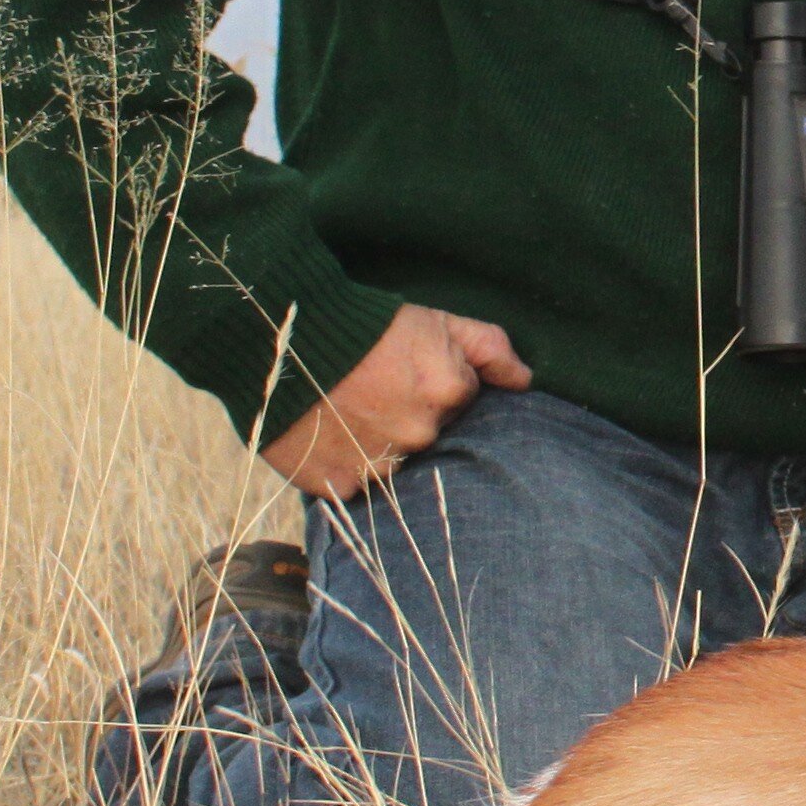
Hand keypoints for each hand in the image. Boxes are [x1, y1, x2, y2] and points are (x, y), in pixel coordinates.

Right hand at [260, 305, 532, 497]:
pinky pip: (352, 484)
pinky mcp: (338, 485)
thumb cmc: (363, 324)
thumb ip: (489, 348)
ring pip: (393, 464)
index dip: (433, 385)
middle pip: (428, 436)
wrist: (279, 335)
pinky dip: (344, 466)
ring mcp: (378, 464)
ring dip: (378, 445)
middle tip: (374, 392)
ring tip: (348, 413)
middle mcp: (420, 434)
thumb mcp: (435, 320)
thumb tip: (526, 381)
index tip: (404, 371)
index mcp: (448, 393)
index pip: (459, 402)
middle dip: (408, 417)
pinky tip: (330, 437)